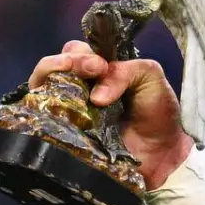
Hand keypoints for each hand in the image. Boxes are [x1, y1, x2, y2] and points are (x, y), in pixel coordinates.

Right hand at [29, 40, 194, 188]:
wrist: (162, 153)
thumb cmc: (157, 113)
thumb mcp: (149, 77)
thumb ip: (125, 71)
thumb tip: (96, 96)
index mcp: (98, 70)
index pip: (77, 51)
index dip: (83, 53)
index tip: (100, 66)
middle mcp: (80, 87)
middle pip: (55, 64)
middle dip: (68, 59)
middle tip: (92, 69)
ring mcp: (69, 110)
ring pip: (42, 84)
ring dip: (51, 72)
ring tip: (67, 72)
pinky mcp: (63, 134)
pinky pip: (42, 115)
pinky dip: (44, 103)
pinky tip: (57, 102)